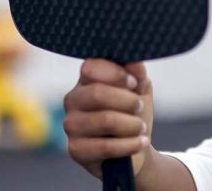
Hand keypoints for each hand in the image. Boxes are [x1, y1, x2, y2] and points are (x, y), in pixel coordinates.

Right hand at [63, 60, 154, 179]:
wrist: (135, 149)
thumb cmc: (133, 114)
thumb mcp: (139, 90)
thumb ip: (136, 73)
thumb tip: (133, 61)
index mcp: (85, 81)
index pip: (90, 67)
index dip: (116, 74)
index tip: (134, 83)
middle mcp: (72, 100)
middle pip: (97, 93)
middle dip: (127, 101)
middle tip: (139, 108)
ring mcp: (71, 125)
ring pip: (105, 120)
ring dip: (132, 124)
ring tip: (141, 128)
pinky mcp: (75, 150)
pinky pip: (105, 146)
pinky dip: (129, 144)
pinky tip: (141, 143)